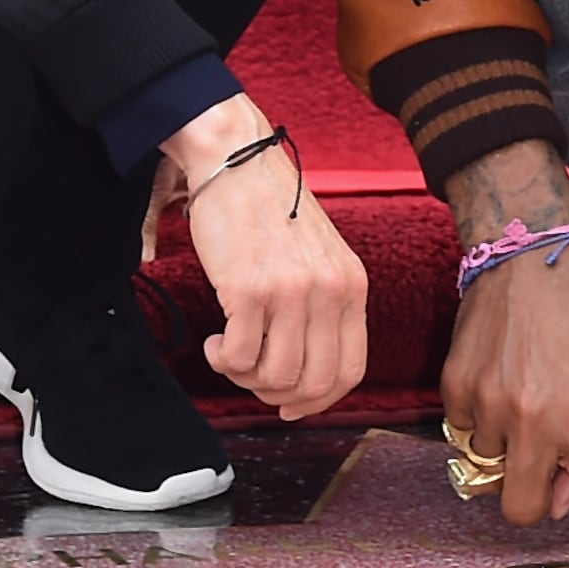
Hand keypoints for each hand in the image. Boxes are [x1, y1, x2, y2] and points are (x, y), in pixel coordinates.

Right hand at [164, 96, 366, 419]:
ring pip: (276, 377)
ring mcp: (292, 291)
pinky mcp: (250, 289)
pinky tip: (216, 340)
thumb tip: (304, 371)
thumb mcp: (319, 257)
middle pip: (314, 383)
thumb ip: (322, 307)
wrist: (238, 162)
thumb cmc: (271, 210)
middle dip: (278, 396)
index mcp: (352, 285)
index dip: (319, 401)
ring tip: (230, 354)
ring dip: (246, 379)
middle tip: (252, 378)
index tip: (291, 405)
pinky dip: (223, 361)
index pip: (351, 371)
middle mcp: (330, 291)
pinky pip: (240, 357)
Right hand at [438, 140, 568, 567]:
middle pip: (523, 509)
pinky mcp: (455, 388)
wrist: (528, 252)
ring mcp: (487, 405)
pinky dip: (483, 423)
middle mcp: (532, 419)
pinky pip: (466, 435)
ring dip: (511, 453)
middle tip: (549, 465)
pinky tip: (500, 381)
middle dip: (537, 500)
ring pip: (492, 471)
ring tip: (527, 397)